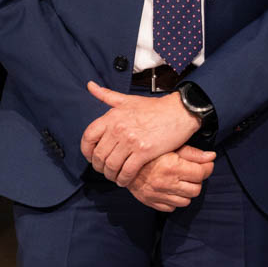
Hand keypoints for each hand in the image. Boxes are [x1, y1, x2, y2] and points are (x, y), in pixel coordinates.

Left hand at [80, 82, 200, 186]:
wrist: (180, 111)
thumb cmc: (155, 107)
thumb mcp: (128, 99)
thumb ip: (107, 95)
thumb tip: (90, 86)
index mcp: (112, 116)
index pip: (88, 137)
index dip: (87, 151)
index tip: (92, 157)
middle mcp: (118, 128)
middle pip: (98, 155)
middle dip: (100, 167)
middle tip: (106, 170)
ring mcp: (131, 141)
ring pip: (111, 166)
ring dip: (111, 175)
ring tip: (115, 176)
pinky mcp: (144, 152)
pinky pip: (127, 171)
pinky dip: (124, 179)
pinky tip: (125, 180)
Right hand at [127, 145, 216, 211]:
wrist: (123, 163)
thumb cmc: (150, 152)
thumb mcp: (172, 147)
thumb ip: (193, 153)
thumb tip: (212, 157)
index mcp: (172, 167)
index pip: (201, 174)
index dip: (207, 168)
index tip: (205, 165)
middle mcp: (166, 183)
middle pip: (196, 189)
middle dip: (197, 181)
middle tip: (192, 173)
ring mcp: (158, 195)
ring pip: (186, 201)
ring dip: (187, 192)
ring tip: (182, 181)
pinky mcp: (151, 202)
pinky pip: (171, 207)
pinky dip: (175, 200)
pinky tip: (171, 189)